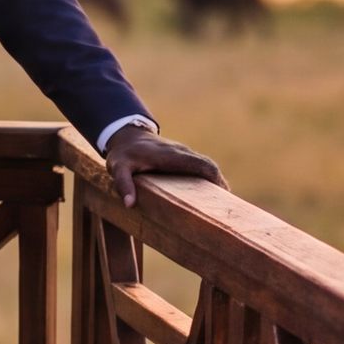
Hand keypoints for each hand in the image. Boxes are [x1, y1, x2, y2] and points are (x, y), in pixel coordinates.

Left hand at [103, 124, 222, 207]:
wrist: (126, 135)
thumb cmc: (123, 154)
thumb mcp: (118, 169)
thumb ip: (123, 184)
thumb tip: (130, 205)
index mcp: (171, 157)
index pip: (201, 165)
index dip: (215, 180)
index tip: (222, 197)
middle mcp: (181, 153)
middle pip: (209, 166)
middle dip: (220, 184)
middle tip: (226, 208)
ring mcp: (183, 153)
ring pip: (207, 165)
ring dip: (216, 182)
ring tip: (220, 205)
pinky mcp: (182, 157)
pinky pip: (201, 166)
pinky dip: (209, 178)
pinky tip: (209, 195)